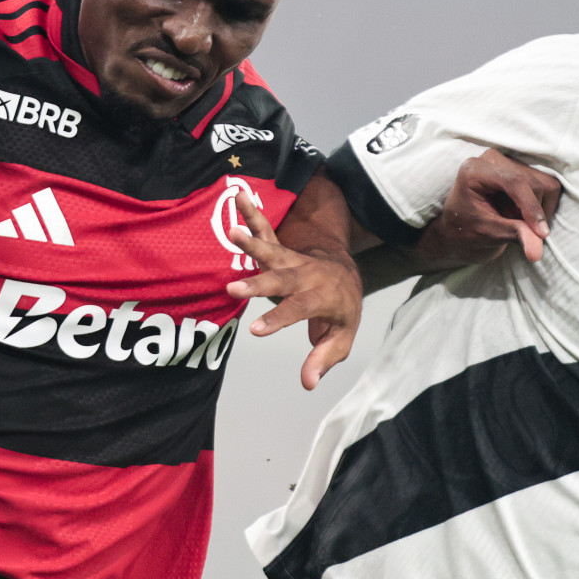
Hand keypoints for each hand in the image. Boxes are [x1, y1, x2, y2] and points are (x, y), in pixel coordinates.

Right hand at [224, 190, 361, 389]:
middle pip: (281, 279)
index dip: (278, 319)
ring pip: (271, 249)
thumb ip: (324, 359)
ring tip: (231, 232)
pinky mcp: (281, 250)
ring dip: (251, 241)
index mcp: (322, 296)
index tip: (255, 331)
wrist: (347, 275)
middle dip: (257, 284)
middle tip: (233, 289)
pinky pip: (265, 230)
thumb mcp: (341, 339)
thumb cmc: (342, 310)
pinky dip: (251, 213)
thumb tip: (307, 383)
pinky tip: (238, 195)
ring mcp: (293, 260)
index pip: (299, 308)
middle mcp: (306, 275)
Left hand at [417, 148, 561, 266]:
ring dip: (536, 209)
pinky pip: (548, 186)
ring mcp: (509, 161)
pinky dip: (541, 205)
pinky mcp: (523, 168)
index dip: (531, 207)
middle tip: (514, 229)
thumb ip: (514, 235)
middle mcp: (493, 159)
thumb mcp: (487, 234)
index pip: (513, 181)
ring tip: (513, 220)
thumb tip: (537, 250)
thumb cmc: (467, 231)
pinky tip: (520, 213)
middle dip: (530, 213)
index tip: (541, 233)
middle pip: (533, 183)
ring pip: (545, 184)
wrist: (462, 228)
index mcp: (475, 170)